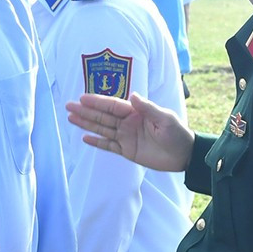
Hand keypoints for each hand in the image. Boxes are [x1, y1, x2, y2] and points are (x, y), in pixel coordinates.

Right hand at [68, 92, 192, 171]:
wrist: (183, 155)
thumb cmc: (177, 133)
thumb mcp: (164, 118)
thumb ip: (147, 108)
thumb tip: (132, 96)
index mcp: (136, 113)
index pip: (113, 106)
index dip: (97, 102)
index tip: (82, 98)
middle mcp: (128, 123)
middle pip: (103, 116)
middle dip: (86, 111)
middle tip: (69, 106)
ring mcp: (126, 137)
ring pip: (102, 129)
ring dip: (87, 124)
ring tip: (70, 118)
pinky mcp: (127, 151)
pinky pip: (108, 146)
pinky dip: (97, 142)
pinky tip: (84, 138)